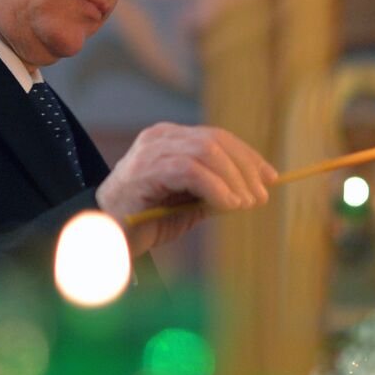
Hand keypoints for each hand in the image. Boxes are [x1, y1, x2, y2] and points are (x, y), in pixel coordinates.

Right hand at [96, 123, 276, 255]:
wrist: (104, 237)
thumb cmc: (145, 221)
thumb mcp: (187, 204)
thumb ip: (213, 192)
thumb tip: (252, 191)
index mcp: (169, 139)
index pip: (216, 137)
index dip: (247, 156)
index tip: (270, 177)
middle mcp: (160, 137)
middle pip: (215, 140)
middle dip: (245, 167)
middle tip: (261, 196)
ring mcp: (151, 150)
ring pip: (206, 151)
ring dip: (233, 178)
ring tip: (246, 204)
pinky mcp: (147, 169)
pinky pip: (191, 170)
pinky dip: (216, 188)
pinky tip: (228, 205)